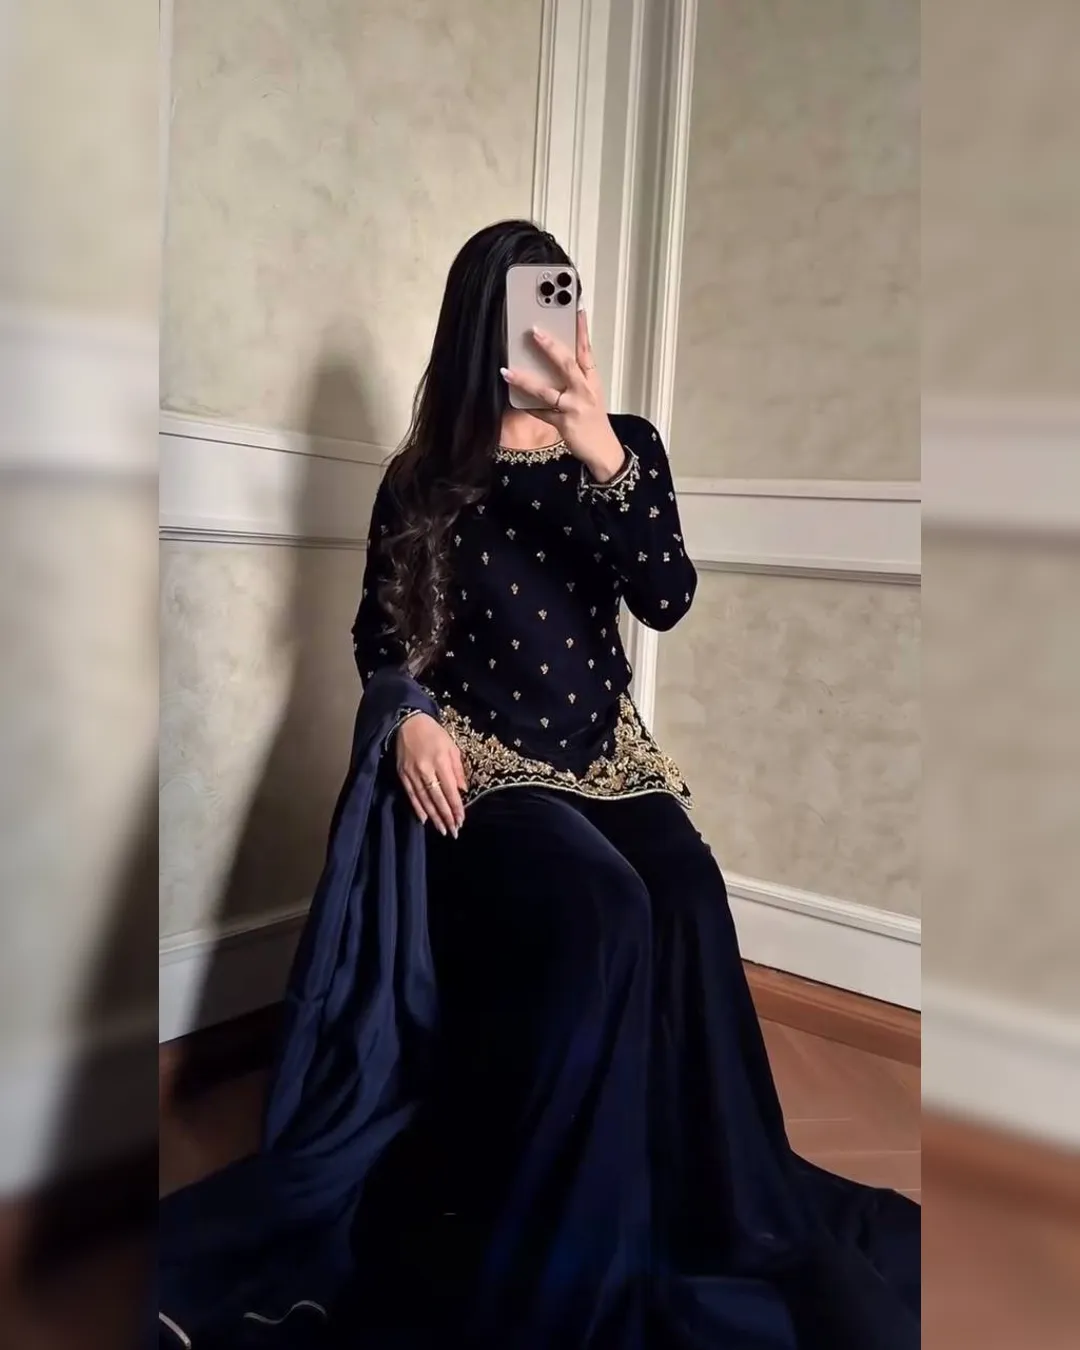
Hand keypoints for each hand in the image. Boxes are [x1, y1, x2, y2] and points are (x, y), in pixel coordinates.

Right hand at [395, 713, 466, 836]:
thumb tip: (462, 790)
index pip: (449, 789)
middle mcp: (425, 769)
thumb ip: (457, 768)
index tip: (461, 820)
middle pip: (437, 798)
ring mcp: (412, 773)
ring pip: (424, 799)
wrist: (408, 723)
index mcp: (440, 761)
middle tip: (453, 831)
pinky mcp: (402, 775)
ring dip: (434, 816)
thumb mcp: (451, 746)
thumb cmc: (434, 734)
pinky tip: (424, 819)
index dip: (456, 806)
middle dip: (446, 816)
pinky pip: (411, 795)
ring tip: (442, 830)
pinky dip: (417, 808)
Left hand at [501, 310, 625, 482]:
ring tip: (507, 370)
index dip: (581, 329)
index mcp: (591, 379)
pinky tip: (512, 399)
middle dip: (550, 346)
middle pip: (567, 364)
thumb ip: (573, 378)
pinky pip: (541, 413)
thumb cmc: (593, 419)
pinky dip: (526, 406)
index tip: (575, 309)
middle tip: (534, 331)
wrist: (603, 450)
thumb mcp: (589, 394)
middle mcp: (585, 390)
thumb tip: (550, 359)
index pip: (586, 349)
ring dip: (525, 380)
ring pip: (547, 390)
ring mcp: (574, 407)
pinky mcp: (564, 423)